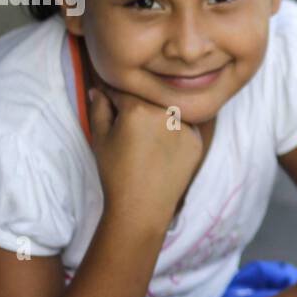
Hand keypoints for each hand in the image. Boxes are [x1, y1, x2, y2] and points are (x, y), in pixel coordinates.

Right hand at [88, 84, 203, 223]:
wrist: (142, 207)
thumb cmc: (116, 173)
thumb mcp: (100, 138)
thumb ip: (99, 108)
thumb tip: (99, 89)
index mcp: (138, 108)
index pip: (124, 89)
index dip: (113, 95)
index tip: (110, 102)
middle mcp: (165, 112)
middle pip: (148, 98)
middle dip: (136, 104)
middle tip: (128, 124)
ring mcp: (185, 125)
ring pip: (167, 109)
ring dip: (157, 115)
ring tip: (145, 138)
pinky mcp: (197, 140)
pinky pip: (183, 126)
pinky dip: (172, 131)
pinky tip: (161, 149)